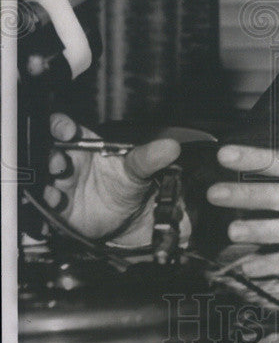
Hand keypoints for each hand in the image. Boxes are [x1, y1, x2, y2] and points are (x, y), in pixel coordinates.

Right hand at [46, 114, 182, 246]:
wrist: (129, 215)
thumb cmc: (127, 183)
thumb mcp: (139, 170)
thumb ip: (149, 157)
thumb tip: (170, 147)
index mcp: (83, 146)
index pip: (64, 129)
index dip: (60, 127)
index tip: (66, 131)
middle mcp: (67, 163)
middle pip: (48, 154)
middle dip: (49, 157)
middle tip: (58, 162)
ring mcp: (60, 186)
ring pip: (43, 180)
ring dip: (43, 184)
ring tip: (54, 191)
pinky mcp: (58, 209)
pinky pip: (45, 207)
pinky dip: (45, 208)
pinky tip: (54, 207)